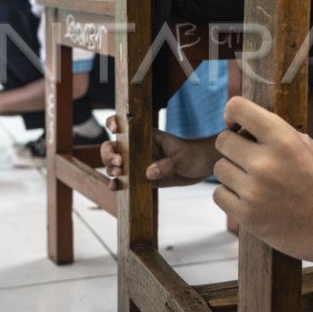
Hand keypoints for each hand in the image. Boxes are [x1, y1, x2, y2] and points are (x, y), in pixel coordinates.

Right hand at [99, 114, 220, 188]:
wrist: (203, 167)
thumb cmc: (193, 155)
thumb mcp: (183, 158)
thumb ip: (167, 165)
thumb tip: (148, 173)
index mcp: (147, 135)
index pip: (125, 125)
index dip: (114, 123)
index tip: (114, 129)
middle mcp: (138, 148)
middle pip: (113, 146)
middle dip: (109, 154)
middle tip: (118, 163)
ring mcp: (138, 163)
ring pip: (115, 164)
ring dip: (111, 169)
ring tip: (117, 175)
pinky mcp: (142, 178)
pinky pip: (125, 181)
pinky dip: (118, 184)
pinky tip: (114, 188)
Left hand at [212, 96, 312, 262]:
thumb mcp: (309, 147)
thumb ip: (277, 133)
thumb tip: (244, 124)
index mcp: (283, 139)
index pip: (238, 108)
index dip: (233, 113)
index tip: (235, 123)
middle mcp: (265, 162)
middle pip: (222, 141)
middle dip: (234, 146)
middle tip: (249, 157)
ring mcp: (254, 191)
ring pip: (219, 169)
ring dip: (233, 173)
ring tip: (255, 181)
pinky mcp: (247, 216)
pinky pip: (219, 195)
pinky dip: (230, 196)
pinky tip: (251, 199)